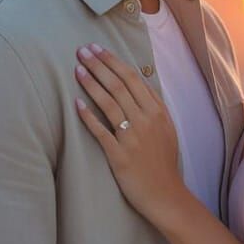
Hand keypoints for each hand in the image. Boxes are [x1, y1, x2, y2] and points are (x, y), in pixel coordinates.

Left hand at [73, 43, 188, 222]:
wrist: (165, 194)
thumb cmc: (163, 162)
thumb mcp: (166, 129)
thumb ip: (153, 106)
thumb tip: (138, 84)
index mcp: (157, 111)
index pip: (133, 78)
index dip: (113, 61)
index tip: (98, 49)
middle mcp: (146, 120)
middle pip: (119, 85)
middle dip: (99, 65)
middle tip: (82, 50)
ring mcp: (132, 137)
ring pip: (109, 102)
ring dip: (92, 83)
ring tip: (77, 68)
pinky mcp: (119, 154)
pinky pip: (101, 130)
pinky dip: (88, 115)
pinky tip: (76, 103)